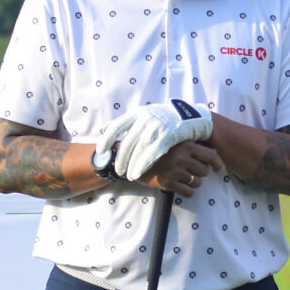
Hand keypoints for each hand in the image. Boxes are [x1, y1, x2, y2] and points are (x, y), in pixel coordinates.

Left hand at [95, 99, 213, 181]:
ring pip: (139, 150)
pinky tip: (137, 173)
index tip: (101, 151)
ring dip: (131, 165)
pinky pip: (152, 153)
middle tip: (118, 171)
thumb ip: (125, 122)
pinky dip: (143, 164)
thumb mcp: (143, 114)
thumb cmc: (163, 117)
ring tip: (127, 176)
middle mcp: (145, 119)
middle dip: (121, 159)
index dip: (107, 139)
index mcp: (137, 113)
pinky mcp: (168, 135)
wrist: (189, 116)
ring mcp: (157, 127)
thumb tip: (104, 128)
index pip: (116, 126)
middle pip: (128, 142)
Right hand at [135, 140, 223, 197]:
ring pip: (198, 183)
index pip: (211, 156)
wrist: (135, 159)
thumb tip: (215, 153)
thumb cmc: (159, 150)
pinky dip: (187, 191)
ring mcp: (175, 171)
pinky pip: (189, 192)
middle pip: (205, 171)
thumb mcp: (176, 142)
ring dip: (193, 182)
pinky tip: (180, 186)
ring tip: (182, 177)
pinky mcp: (168, 183)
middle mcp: (182, 157)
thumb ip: (194, 145)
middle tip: (190, 170)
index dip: (217, 163)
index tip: (217, 168)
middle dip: (200, 173)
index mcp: (186, 145)